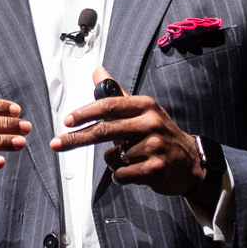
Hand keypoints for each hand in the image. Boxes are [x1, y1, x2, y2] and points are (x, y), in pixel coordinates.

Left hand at [50, 66, 203, 196]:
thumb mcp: (142, 110)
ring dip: (114, 161)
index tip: (67, 120)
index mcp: (145, 106)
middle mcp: (151, 123)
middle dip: (77, 139)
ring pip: (112, 157)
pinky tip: (136, 171)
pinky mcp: (155, 168)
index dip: (85, 113)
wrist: (189, 161)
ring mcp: (154, 146)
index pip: (109, 105)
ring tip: (132, 159)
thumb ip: (117, 94)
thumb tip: (97, 72)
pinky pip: (121, 174)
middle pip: (105, 130)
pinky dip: (122, 176)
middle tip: (57, 144)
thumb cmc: (160, 133)